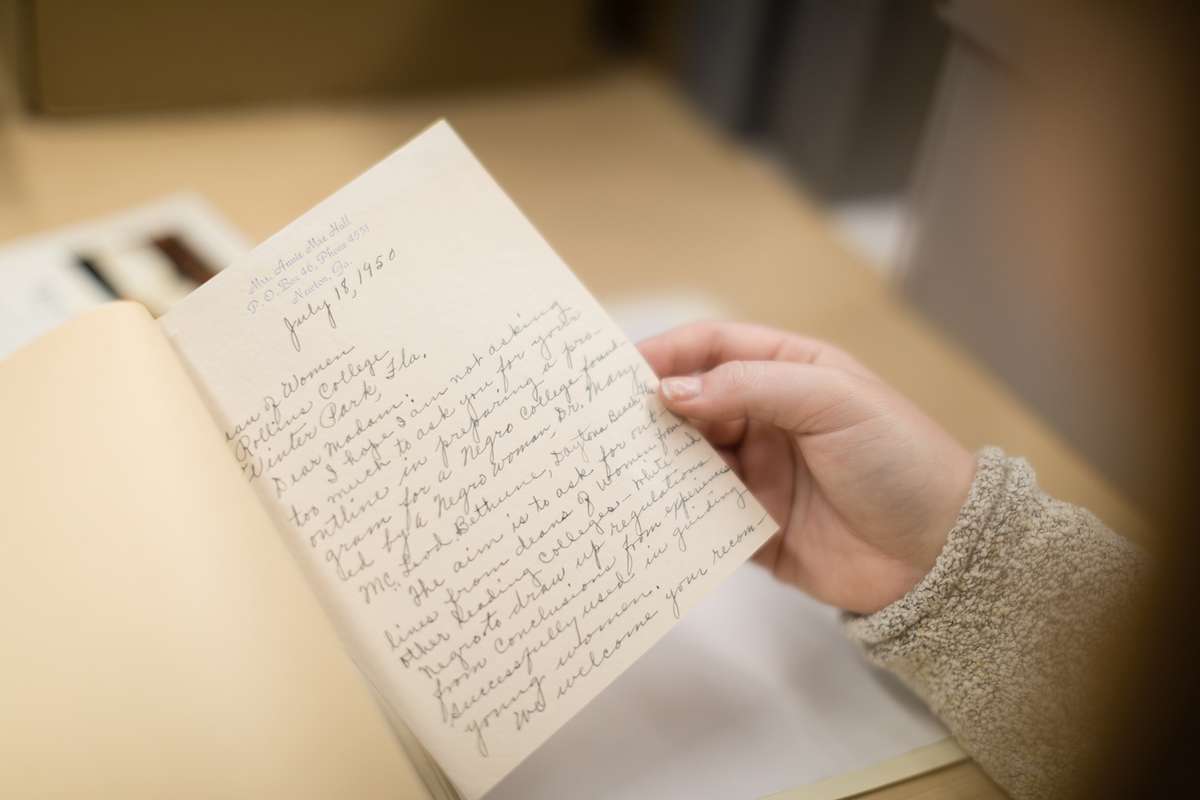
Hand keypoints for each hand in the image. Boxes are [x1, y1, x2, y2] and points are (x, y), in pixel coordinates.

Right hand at [637, 322, 975, 614]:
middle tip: (605, 423)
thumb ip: (748, 387)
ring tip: (617, 466)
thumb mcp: (831, 400)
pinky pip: (701, 515)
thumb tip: (670, 392)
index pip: (715, 348)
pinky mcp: (753, 528)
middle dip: (652, 410)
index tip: (621, 370)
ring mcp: (759, 475)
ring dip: (657, 461)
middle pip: (693, 404)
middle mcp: (768, 419)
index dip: (668, 353)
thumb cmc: (898, 459)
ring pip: (690, 460)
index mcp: (790, 373)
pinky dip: (674, 512)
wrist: (943, 555)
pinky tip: (646, 512)